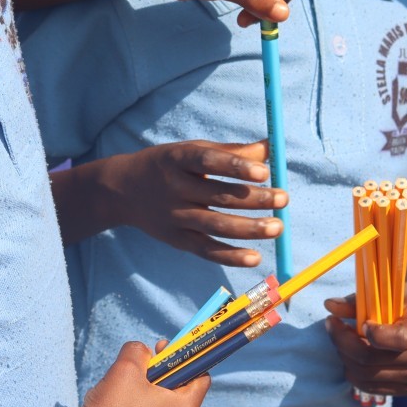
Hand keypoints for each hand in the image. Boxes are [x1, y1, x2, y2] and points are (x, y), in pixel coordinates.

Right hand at [65, 341, 207, 406]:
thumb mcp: (124, 369)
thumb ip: (139, 351)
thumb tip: (145, 353)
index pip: (200, 376)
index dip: (181, 358)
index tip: (159, 352)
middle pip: (178, 394)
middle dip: (159, 379)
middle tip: (135, 374)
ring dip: (146, 400)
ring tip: (120, 398)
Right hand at [97, 141, 284, 267]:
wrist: (123, 190)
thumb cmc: (167, 165)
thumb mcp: (191, 150)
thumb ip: (230, 151)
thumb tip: (270, 149)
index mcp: (178, 159)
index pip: (208, 161)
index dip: (236, 165)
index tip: (264, 171)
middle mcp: (174, 187)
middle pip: (218, 195)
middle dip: (254, 199)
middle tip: (283, 199)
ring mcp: (174, 216)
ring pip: (215, 225)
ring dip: (249, 228)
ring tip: (278, 227)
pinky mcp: (176, 239)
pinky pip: (206, 250)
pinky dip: (230, 255)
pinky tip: (255, 257)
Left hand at [323, 274, 406, 397]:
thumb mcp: (392, 293)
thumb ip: (359, 301)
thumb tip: (329, 305)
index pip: (399, 339)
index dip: (375, 333)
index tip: (364, 322)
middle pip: (370, 360)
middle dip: (342, 342)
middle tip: (332, 325)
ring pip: (365, 376)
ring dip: (345, 356)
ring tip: (342, 338)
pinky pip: (369, 387)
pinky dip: (353, 370)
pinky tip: (351, 353)